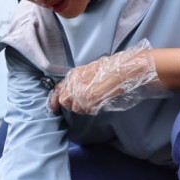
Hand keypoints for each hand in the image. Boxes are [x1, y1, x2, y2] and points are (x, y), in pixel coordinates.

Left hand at [48, 39, 168, 115]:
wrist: (126, 69)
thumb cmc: (112, 69)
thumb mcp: (90, 72)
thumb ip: (78, 82)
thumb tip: (70, 94)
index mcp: (74, 74)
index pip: (58, 89)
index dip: (54, 100)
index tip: (53, 108)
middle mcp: (75, 82)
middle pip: (65, 101)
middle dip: (72, 105)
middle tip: (84, 102)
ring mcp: (83, 91)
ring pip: (76, 108)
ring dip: (84, 108)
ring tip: (95, 100)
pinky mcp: (92, 98)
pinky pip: (88, 110)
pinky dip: (93, 109)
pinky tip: (101, 101)